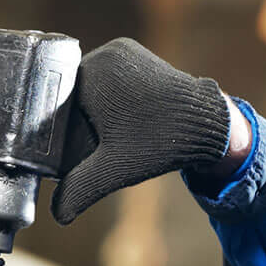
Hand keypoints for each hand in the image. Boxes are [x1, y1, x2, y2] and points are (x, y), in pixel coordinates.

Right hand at [52, 38, 232, 223]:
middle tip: (95, 146)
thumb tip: (57, 215)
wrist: (207, 124)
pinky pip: (108, 77)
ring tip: (111, 133)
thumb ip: (79, 189)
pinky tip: (122, 120)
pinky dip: (109, 98)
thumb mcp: (113, 169)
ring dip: (94, 110)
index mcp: (90, 71)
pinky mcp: (136, 54)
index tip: (75, 150)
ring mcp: (122, 50)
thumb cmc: (160, 142)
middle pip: (74, 94)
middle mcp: (105, 53)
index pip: (57, 104)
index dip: (61, 131)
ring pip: (91, 86)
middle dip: (79, 122)